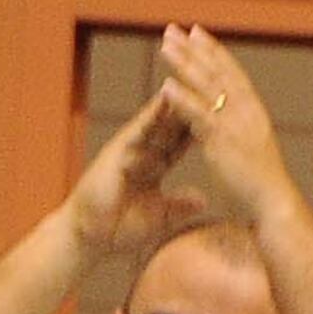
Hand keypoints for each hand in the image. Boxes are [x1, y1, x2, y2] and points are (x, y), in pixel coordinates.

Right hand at [60, 87, 205, 261]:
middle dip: (192, 104)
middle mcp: (144, 151)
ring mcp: (131, 147)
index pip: (182, 140)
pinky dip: (154, 111)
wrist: (88, 237)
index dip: (202, 126)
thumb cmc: (119, 229)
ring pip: (160, 118)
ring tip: (195, 76)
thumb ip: (179, 205)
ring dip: (177, 98)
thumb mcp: (159, 217)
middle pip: (174, 123)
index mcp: (154, 165)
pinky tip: (168, 94)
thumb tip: (204, 200)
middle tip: (214, 82)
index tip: (224, 113)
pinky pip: (141, 126)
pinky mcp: (119, 149)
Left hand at [154, 24, 295, 224]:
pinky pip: (199, 115)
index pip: (233, 74)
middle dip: (195, 49)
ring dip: (185, 64)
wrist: (275, 204)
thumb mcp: (252, 152)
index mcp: (255, 113)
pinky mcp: (223, 142)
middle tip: (174, 29)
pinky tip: (165, 85)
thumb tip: (221, 130)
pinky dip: (182, 99)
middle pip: (218, 72)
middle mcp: (247, 112)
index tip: (198, 33)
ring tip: (165, 45)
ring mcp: (236, 125)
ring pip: (207, 87)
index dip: (214, 52)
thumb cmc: (263, 187)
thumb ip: (237, 135)